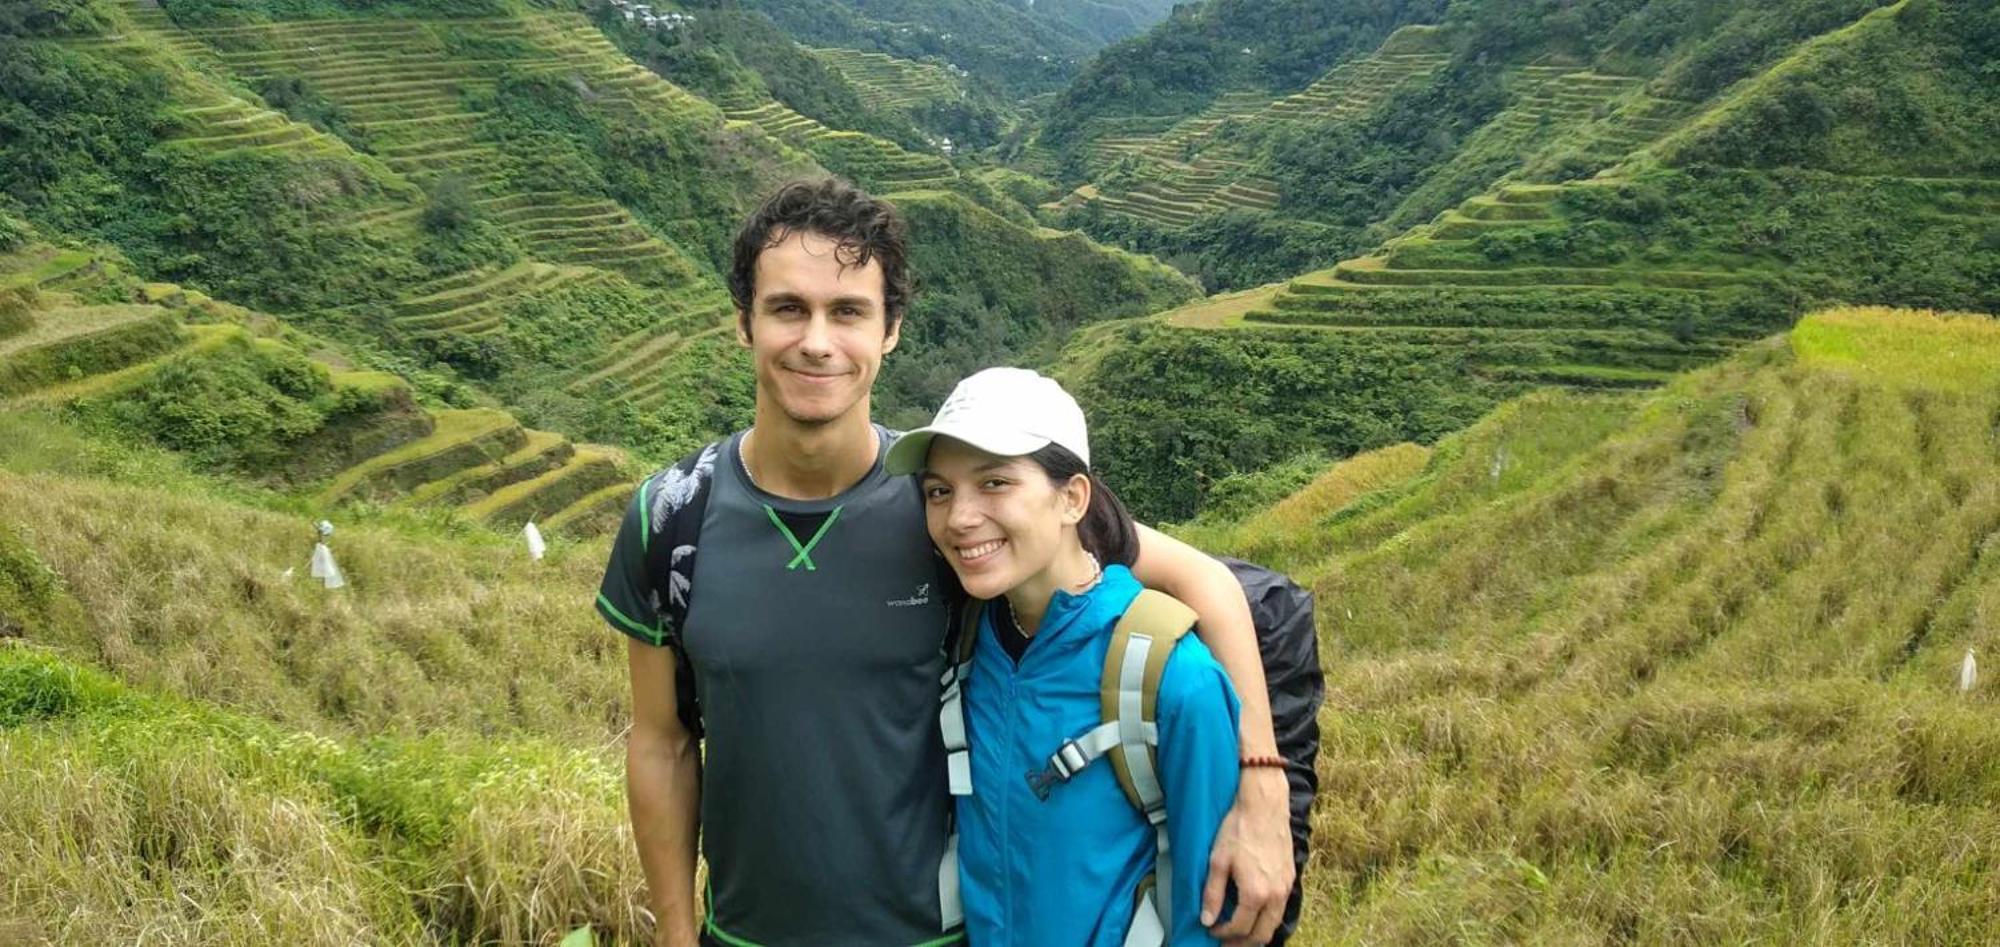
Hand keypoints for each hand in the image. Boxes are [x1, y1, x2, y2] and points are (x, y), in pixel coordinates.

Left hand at [1203, 766, 1292, 945]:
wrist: (1264, 806)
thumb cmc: (1239, 829)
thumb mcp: (1218, 861)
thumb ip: (1212, 894)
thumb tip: (1207, 919)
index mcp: (1256, 893)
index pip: (1239, 927)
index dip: (1223, 934)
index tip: (1212, 930)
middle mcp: (1275, 895)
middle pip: (1261, 934)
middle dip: (1242, 943)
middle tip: (1227, 944)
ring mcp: (1286, 887)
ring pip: (1274, 924)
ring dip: (1257, 933)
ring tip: (1241, 934)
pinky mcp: (1291, 877)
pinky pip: (1281, 908)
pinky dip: (1268, 918)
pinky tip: (1256, 913)